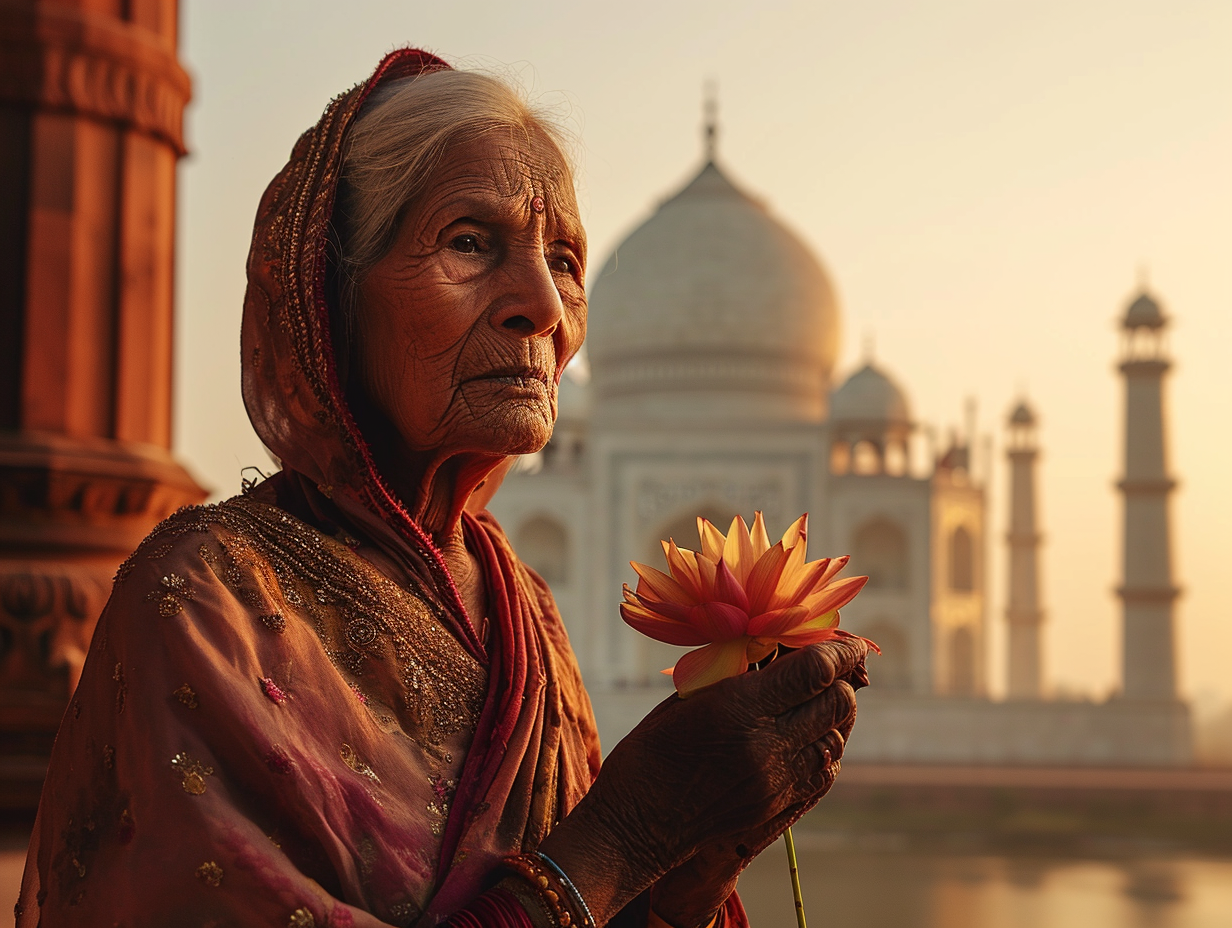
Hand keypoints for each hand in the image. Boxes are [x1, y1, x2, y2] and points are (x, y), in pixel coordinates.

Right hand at [650, 670, 862, 927]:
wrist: (637, 823)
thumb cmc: (651, 749)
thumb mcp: (688, 697)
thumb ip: (737, 674)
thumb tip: (777, 651)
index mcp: (739, 707)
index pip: (815, 671)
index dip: (839, 652)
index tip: (847, 644)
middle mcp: (767, 744)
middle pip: (838, 703)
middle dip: (840, 680)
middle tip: (830, 669)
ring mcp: (777, 780)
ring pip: (836, 738)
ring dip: (831, 715)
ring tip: (814, 701)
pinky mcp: (779, 807)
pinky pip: (823, 770)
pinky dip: (822, 746)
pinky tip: (804, 735)